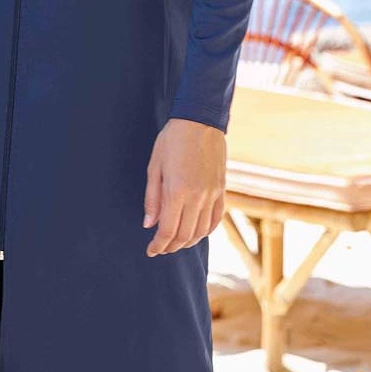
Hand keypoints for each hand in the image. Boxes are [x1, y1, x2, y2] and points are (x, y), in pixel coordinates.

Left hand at [143, 117, 225, 255]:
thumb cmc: (172, 140)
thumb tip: (149, 224)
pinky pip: (216, 219)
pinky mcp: (221, 190)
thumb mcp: (154, 166)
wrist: (200, 121)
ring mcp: (212, 194)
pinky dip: (206, 231)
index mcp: (177, 191)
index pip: (168, 230)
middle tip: (161, 248)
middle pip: (184, 235)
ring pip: (202, 231)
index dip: (158, 245)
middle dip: (171, 246)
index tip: (151, 250)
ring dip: (188, 241)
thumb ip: (152, 198)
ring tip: (176, 242)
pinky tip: (197, 232)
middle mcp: (197, 196)